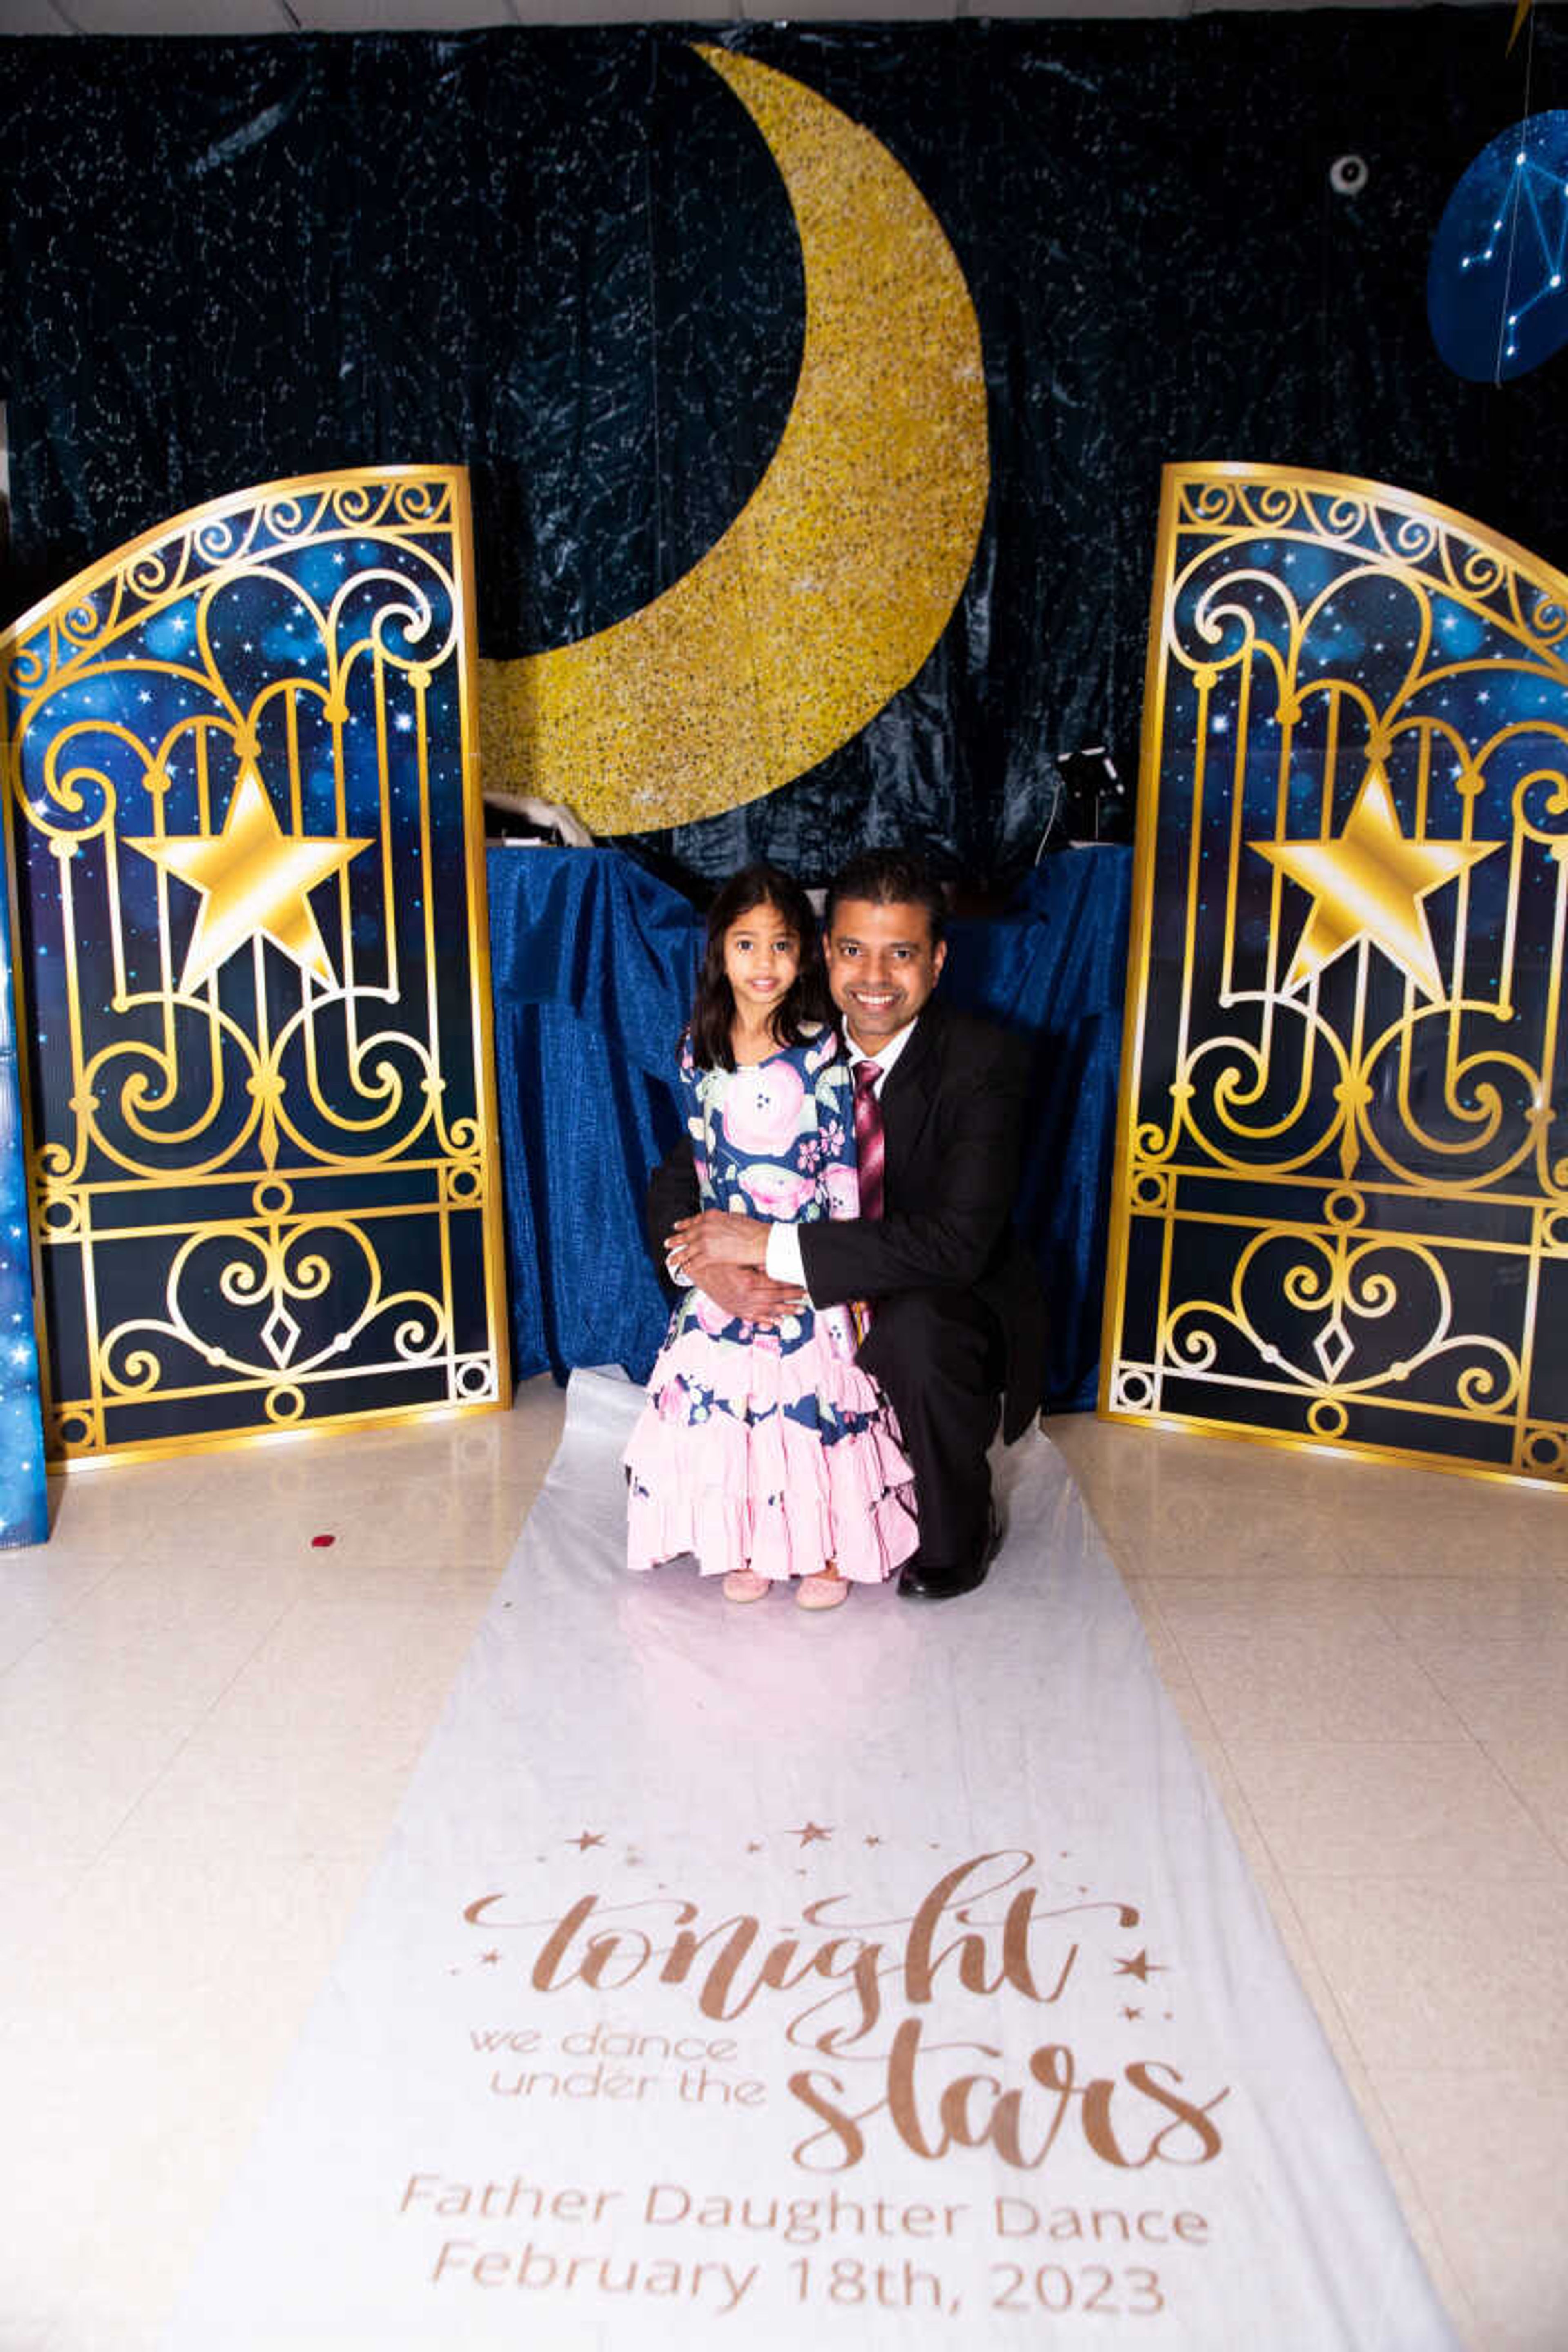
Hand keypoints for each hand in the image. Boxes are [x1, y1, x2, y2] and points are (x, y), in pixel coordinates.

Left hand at [668, 1209, 768, 1271]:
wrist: (759, 1240)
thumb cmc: (752, 1229)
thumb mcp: (734, 1216)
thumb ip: (721, 1220)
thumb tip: (719, 1223)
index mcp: (711, 1216)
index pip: (693, 1220)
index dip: (683, 1224)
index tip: (677, 1227)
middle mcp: (705, 1228)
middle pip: (686, 1235)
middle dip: (675, 1241)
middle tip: (667, 1244)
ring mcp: (706, 1242)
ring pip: (687, 1251)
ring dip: (677, 1257)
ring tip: (670, 1261)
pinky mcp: (709, 1256)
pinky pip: (695, 1263)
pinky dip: (690, 1267)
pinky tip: (686, 1269)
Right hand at [689, 1264, 807, 1327]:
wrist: (698, 1271)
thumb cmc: (719, 1260)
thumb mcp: (739, 1257)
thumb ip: (758, 1262)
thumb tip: (780, 1263)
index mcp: (747, 1281)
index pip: (775, 1284)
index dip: (791, 1284)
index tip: (803, 1282)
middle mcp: (744, 1296)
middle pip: (774, 1298)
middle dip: (792, 1297)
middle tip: (806, 1295)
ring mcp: (739, 1305)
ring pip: (767, 1310)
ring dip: (784, 1310)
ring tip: (799, 1309)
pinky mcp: (734, 1310)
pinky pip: (753, 1318)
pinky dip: (766, 1320)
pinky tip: (778, 1322)